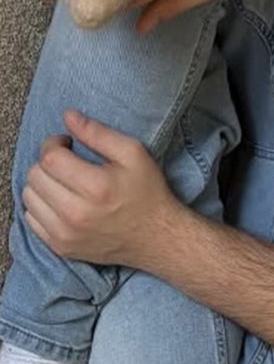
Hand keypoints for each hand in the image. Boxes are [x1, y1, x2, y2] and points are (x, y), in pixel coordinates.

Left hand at [22, 109, 180, 268]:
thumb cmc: (146, 191)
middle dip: (47, 161)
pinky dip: (40, 204)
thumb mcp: (133, 153)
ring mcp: (64, 234)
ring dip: (41, 182)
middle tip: (66, 158)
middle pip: (35, 177)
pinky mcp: (59, 247)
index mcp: (96, 187)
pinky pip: (30, 219)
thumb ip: (98, 132)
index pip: (50, 159)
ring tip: (62, 179)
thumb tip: (68, 116)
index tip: (66, 142)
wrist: (154, 237)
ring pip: (28, 197)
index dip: (53, 143)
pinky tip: (60, 198)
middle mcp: (75, 214)